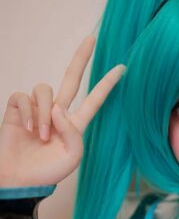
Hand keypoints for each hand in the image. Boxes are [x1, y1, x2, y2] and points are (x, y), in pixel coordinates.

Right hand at [0, 36, 125, 186]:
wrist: (19, 179)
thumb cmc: (46, 172)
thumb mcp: (72, 156)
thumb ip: (73, 132)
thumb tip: (58, 107)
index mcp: (75, 125)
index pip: (94, 100)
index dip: (107, 85)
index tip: (122, 68)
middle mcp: (57, 113)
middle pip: (71, 78)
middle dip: (81, 58)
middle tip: (92, 39)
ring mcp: (37, 109)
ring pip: (44, 89)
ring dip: (43, 113)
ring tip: (41, 136)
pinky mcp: (17, 109)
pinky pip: (23, 97)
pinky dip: (26, 113)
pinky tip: (26, 130)